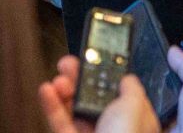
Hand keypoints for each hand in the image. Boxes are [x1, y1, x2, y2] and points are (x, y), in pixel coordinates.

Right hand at [38, 56, 160, 132]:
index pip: (118, 90)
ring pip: (73, 109)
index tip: (93, 58)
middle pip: (92, 97)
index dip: (104, 73)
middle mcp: (114, 129)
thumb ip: (131, 87)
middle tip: (68, 64)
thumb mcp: (136, 104)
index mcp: (136, 118)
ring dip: (63, 90)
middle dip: (79, 78)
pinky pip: (59, 124)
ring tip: (58, 79)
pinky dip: (51, 106)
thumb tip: (127, 77)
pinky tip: (46, 91)